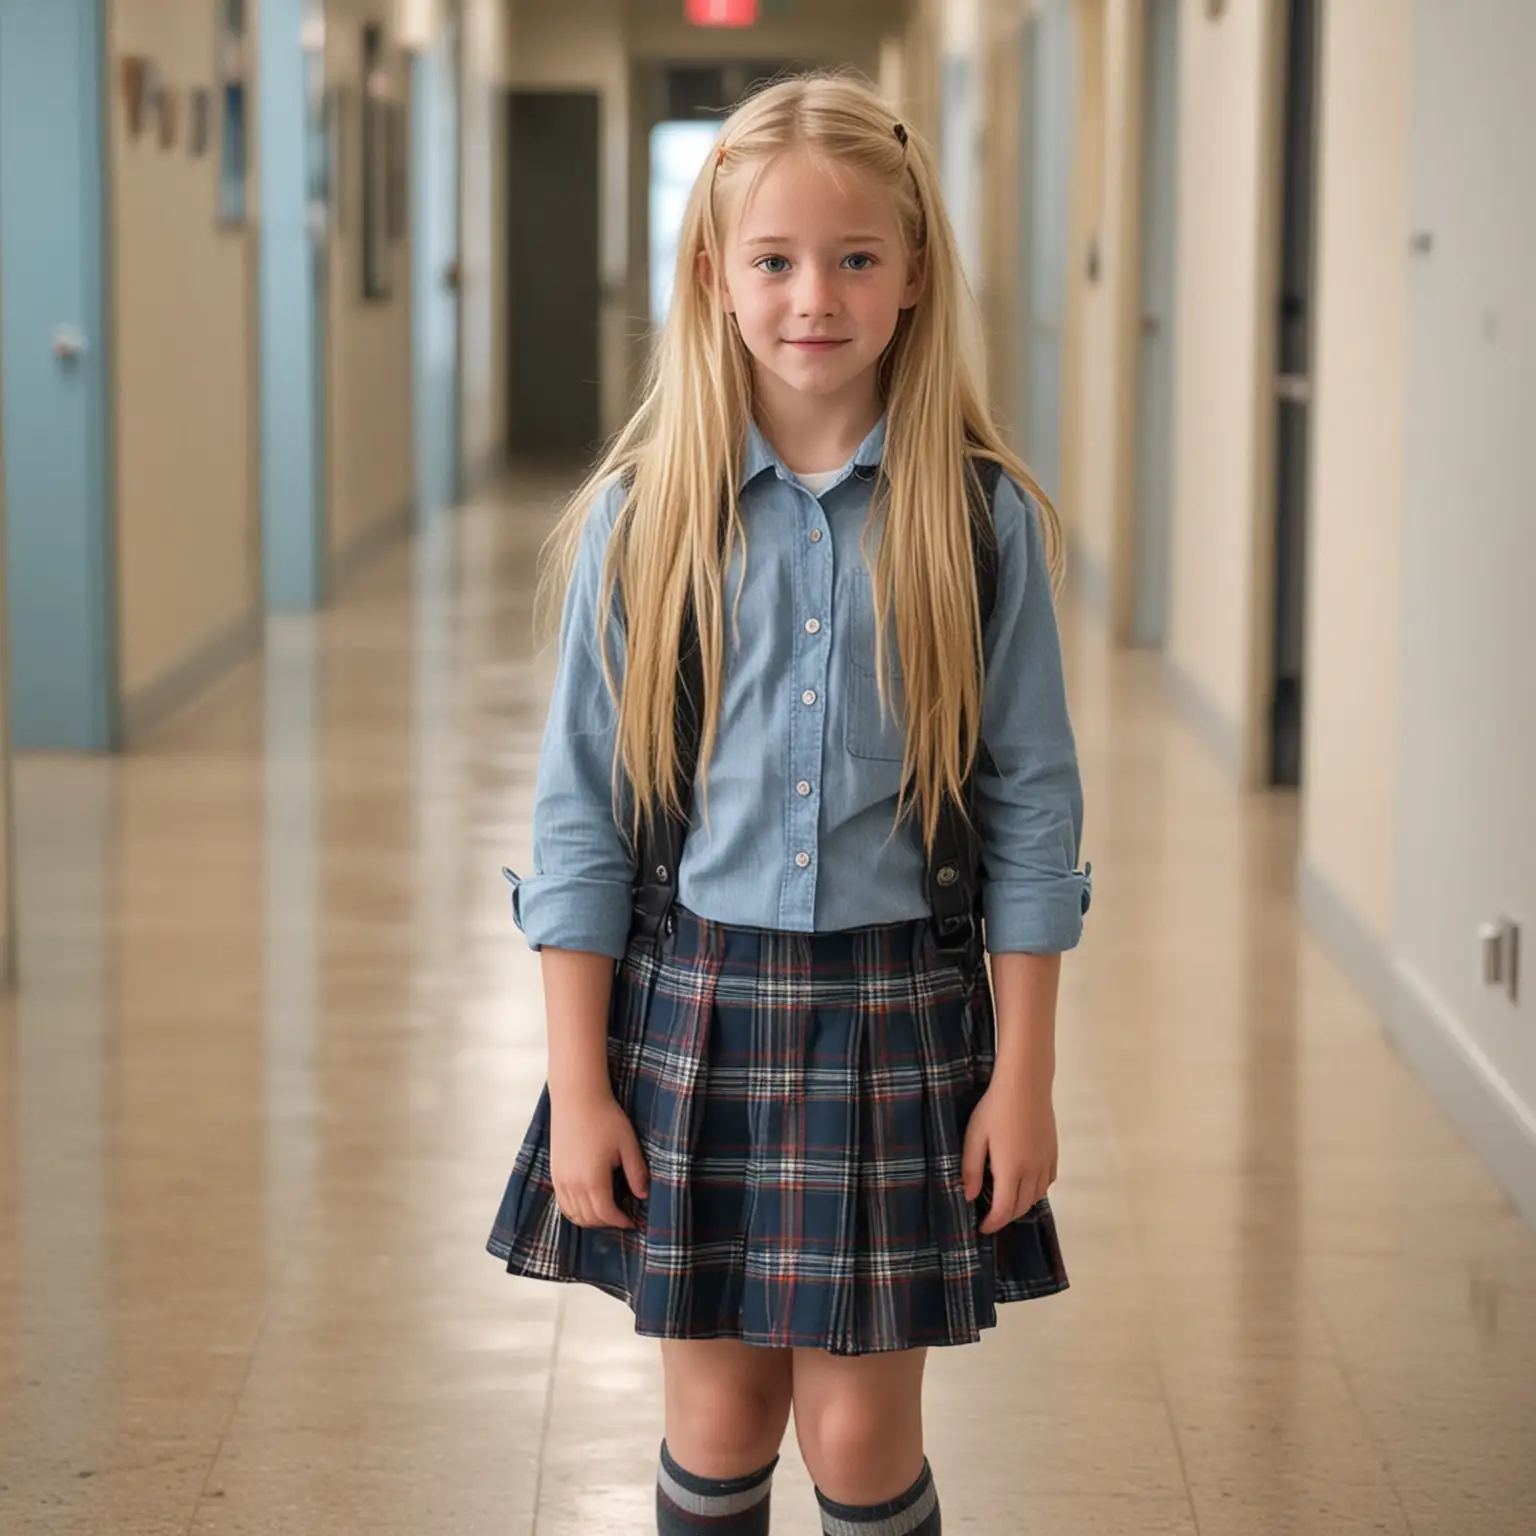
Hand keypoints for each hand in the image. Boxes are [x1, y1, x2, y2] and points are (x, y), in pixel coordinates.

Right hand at [549, 1087, 649, 1228]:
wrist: (577, 1098)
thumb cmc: (606, 1118)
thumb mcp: (628, 1144)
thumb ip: (636, 1173)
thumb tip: (643, 1196)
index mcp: (594, 1180)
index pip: (607, 1214)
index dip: (621, 1221)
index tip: (633, 1221)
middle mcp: (573, 1185)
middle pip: (589, 1218)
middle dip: (608, 1223)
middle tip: (622, 1216)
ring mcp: (560, 1179)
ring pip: (574, 1214)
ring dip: (591, 1219)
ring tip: (607, 1212)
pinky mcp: (554, 1172)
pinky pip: (563, 1203)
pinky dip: (575, 1211)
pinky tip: (587, 1203)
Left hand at [962, 1077, 1057, 1234]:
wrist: (1026, 1084)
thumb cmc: (995, 1108)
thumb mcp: (974, 1137)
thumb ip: (971, 1169)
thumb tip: (969, 1197)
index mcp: (1011, 1170)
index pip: (1003, 1209)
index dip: (993, 1223)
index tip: (982, 1228)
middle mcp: (1032, 1171)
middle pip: (1021, 1206)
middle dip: (1006, 1217)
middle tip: (991, 1218)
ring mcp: (1046, 1162)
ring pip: (1037, 1196)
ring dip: (1021, 1205)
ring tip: (1006, 1203)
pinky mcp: (1053, 1152)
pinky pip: (1048, 1182)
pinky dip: (1037, 1191)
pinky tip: (1026, 1185)